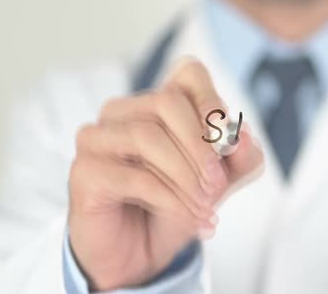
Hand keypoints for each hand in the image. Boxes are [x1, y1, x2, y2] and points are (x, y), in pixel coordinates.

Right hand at [67, 57, 263, 290]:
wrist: (140, 253)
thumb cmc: (177, 205)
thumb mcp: (222, 181)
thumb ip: (240, 158)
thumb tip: (243, 137)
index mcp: (157, 104)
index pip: (188, 74)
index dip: (211, 101)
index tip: (228, 143)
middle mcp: (123, 111)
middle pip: (167, 102)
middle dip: (201, 147)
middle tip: (218, 186)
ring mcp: (97, 137)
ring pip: (148, 136)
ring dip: (186, 177)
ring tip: (206, 207)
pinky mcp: (84, 171)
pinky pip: (134, 176)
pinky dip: (170, 199)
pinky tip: (189, 217)